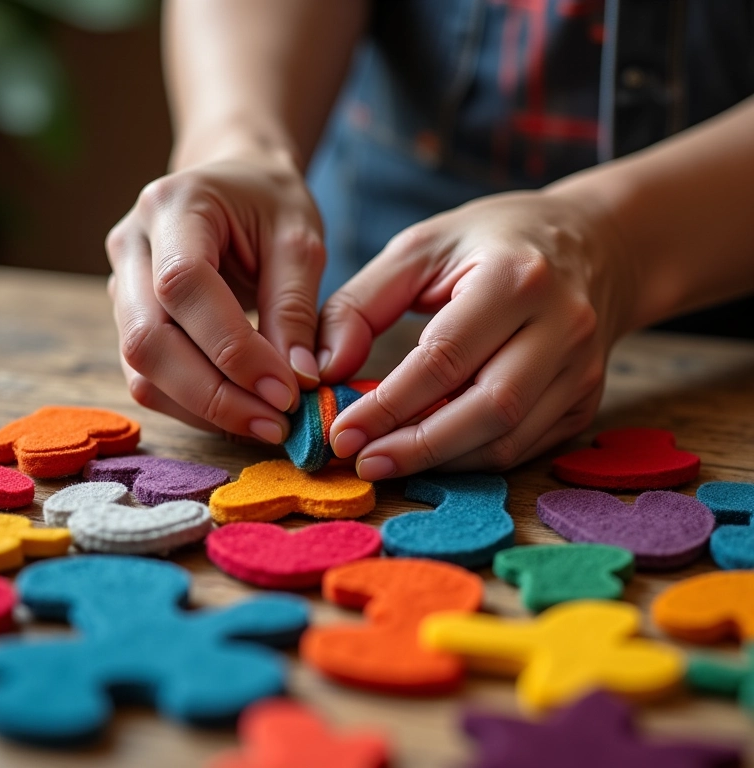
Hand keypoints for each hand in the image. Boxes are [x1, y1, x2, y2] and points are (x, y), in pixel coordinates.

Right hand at [106, 151, 324, 443]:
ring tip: (266, 425)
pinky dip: (195, 406)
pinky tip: (241, 413)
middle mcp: (131, 246)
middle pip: (148, 339)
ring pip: (142, 369)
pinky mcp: (130, 320)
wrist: (233, 185)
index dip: (234, 349)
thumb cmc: (269, 204)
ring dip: (205, 410)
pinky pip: (149, 378)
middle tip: (278, 424)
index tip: (287, 391)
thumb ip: (296, 308)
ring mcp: (122, 286)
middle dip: (215, 395)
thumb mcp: (299, 240)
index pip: (185, 287)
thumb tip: (300, 381)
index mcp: (173, 207)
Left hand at [318, 189, 633, 477]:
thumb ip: (361, 304)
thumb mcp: (420, 249)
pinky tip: (434, 452)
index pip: (445, 358)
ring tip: (389, 461)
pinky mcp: (587, 399)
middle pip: (488, 409)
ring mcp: (582, 368)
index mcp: (515, 277)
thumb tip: (323, 371)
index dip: (388, 405)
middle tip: (363, 462)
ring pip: (509, 439)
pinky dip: (474, 458)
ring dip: (443, 461)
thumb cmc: (495, 241)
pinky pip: (526, 445)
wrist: (594, 245)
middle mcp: (562, 325)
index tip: (341, 434)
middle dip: (417, 447)